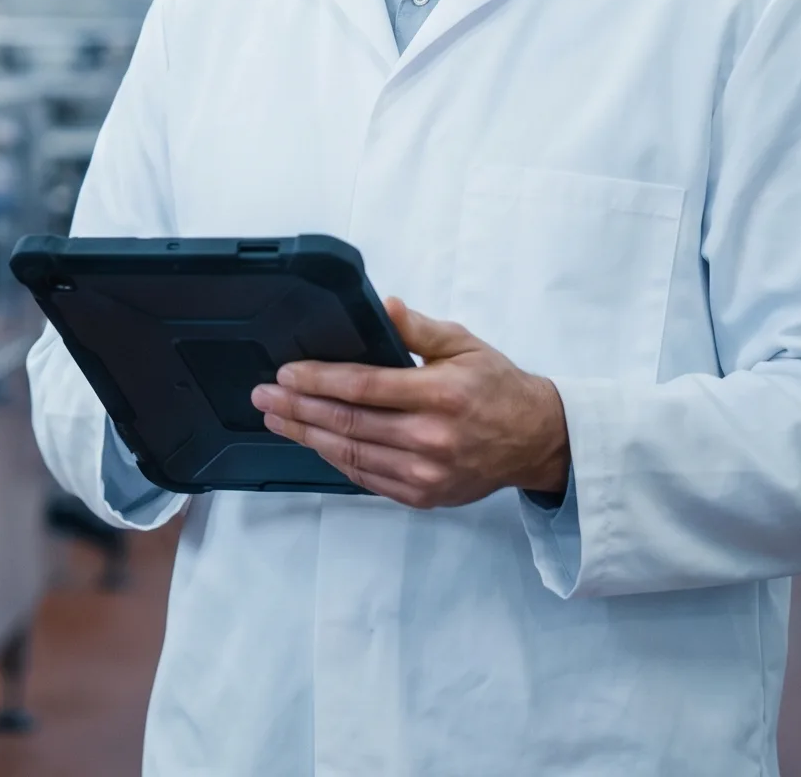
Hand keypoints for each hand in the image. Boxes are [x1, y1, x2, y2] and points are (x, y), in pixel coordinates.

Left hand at [250, 298, 569, 508]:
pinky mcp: (423, 494)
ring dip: (307, 435)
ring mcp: (426, 472)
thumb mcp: (463, 344)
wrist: (536, 440)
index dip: (319, 380)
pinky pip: (366, 477)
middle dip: (298, 408)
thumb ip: (418, 328)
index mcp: (441, 395)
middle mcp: (432, 438)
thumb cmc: (497, 386)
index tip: (286, 373)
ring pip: (352, 454)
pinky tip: (313, 441)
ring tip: (276, 418)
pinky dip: (335, 459)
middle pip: (349, 422)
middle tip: (264, 396)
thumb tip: (383, 305)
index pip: (365, 386)